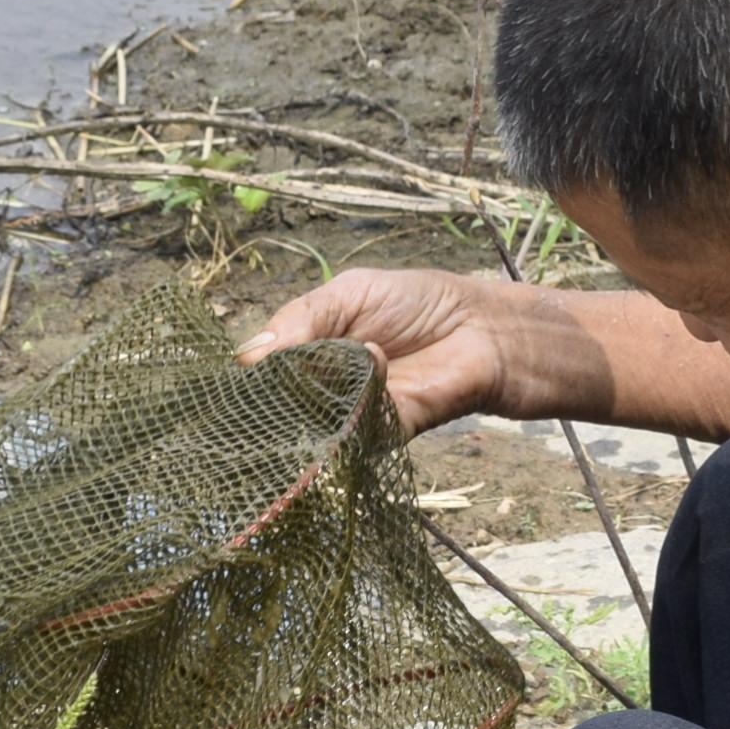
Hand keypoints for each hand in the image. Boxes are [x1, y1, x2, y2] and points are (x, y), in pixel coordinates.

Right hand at [242, 268, 573, 435]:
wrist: (484, 328)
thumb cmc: (420, 303)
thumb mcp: (350, 293)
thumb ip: (301, 319)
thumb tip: (247, 355)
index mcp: (309, 352)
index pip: (264, 371)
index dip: (252, 373)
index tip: (245, 369)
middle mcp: (324, 390)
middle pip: (279, 407)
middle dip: (275, 396)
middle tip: (286, 373)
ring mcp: (352, 416)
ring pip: (309, 426)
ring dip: (319, 396)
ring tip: (353, 350)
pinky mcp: (383, 434)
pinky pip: (352, 435)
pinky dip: (356, 403)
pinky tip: (378, 359)